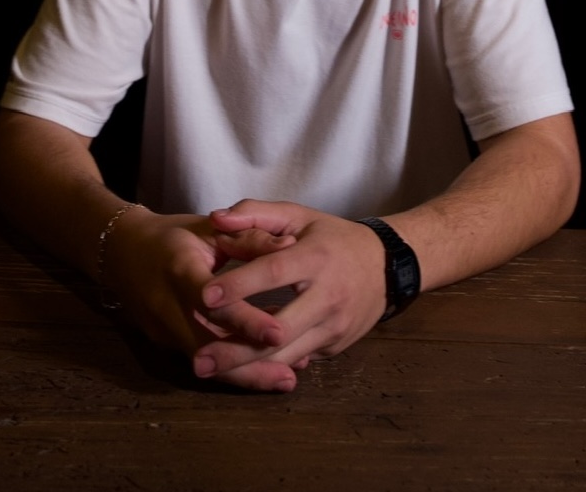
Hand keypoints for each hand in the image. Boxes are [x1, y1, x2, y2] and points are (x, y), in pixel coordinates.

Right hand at [101, 208, 296, 370]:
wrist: (121, 252)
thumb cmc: (174, 235)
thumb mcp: (210, 228)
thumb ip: (249, 238)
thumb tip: (292, 246)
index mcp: (178, 269)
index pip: (212, 300)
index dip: (244, 319)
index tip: (279, 333)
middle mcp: (165, 305)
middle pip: (207, 347)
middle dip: (248, 367)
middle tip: (290, 378)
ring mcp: (161, 329)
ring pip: (205, 361)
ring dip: (245, 375)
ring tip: (286, 380)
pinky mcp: (163, 342)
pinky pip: (200, 357)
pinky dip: (231, 365)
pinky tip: (266, 367)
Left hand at [192, 200, 389, 390]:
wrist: (388, 267)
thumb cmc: (333, 238)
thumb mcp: (299, 215)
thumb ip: (255, 214)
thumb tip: (217, 219)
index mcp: (316, 258)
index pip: (274, 272)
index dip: (240, 285)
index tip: (205, 296)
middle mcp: (327, 296)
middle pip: (277, 329)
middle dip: (236, 347)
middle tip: (198, 359)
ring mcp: (333, 327)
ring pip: (286, 355)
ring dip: (246, 366)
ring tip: (208, 370)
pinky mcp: (334, 347)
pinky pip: (297, 359)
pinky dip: (267, 365)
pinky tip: (237, 370)